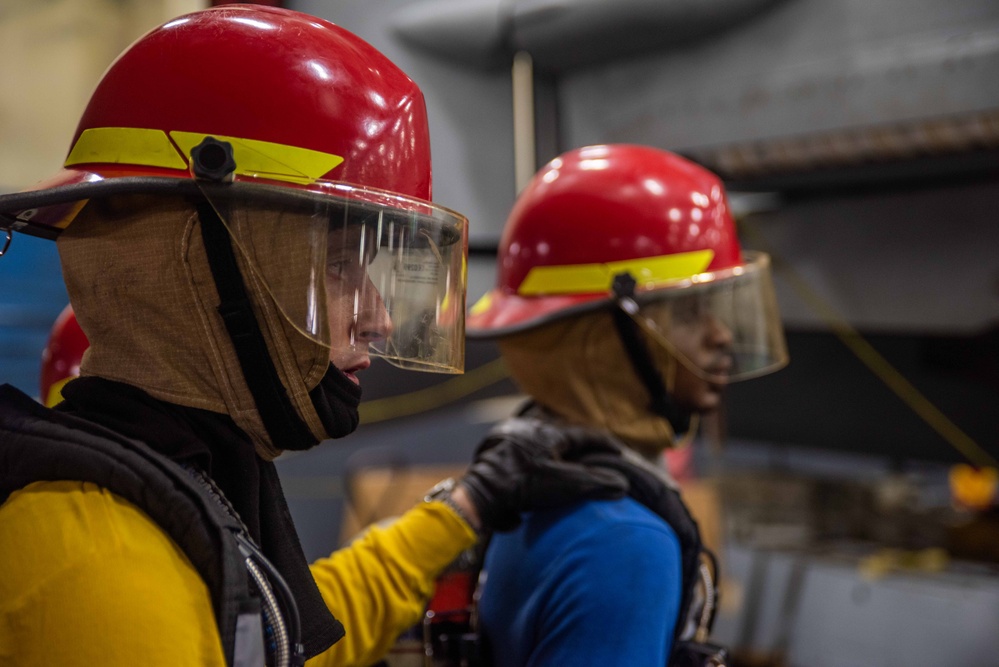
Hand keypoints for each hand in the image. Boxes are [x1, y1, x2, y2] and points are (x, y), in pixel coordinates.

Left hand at [458, 418, 628, 531]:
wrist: (480, 493)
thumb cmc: (522, 486)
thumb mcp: (564, 486)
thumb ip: (595, 483)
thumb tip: (622, 485)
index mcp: (550, 432)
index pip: (586, 435)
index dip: (604, 445)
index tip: (618, 453)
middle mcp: (530, 427)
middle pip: (564, 434)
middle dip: (580, 445)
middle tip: (595, 456)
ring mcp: (511, 435)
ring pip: (543, 439)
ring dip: (557, 449)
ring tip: (567, 462)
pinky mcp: (495, 446)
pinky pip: (523, 446)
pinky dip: (536, 455)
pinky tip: (537, 466)